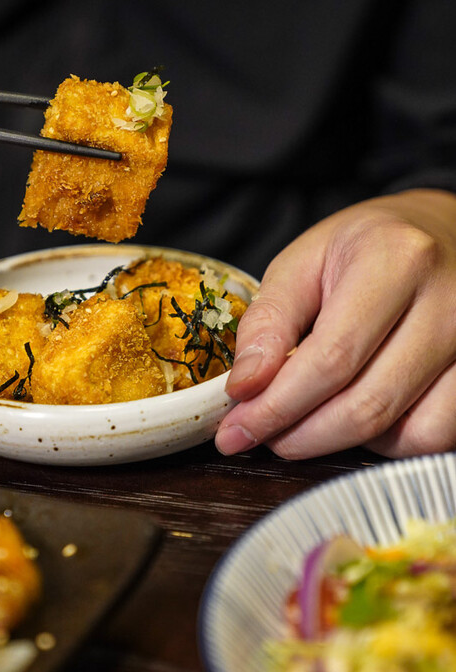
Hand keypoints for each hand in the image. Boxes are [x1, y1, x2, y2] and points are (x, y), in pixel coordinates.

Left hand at [215, 189, 455, 458]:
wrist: (441, 229)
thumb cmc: (365, 247)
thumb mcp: (302, 263)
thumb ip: (268, 324)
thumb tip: (245, 390)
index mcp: (396, 261)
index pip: (331, 359)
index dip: (277, 407)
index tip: (236, 430)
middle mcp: (449, 305)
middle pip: (368, 405)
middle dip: (302, 436)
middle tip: (262, 436)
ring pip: (409, 432)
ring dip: (345, 442)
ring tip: (310, 418)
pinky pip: (437, 436)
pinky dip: (390, 441)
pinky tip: (361, 413)